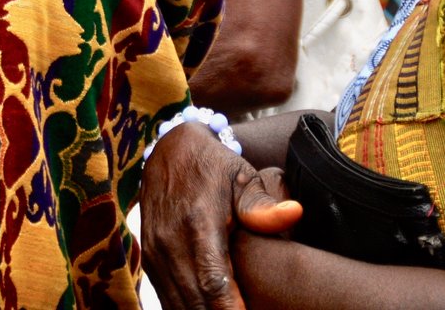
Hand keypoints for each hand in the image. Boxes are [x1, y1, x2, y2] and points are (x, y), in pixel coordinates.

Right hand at [141, 124, 301, 309]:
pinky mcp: (150, 259)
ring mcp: (156, 252)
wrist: (169, 151)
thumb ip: (263, 203)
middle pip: (196, 302)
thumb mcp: (242, 176)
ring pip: (178, 305)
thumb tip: (294, 214)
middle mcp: (171, 241)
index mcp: (198, 223)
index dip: (230, 309)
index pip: (213, 281)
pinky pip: (167, 298)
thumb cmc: (214, 167)